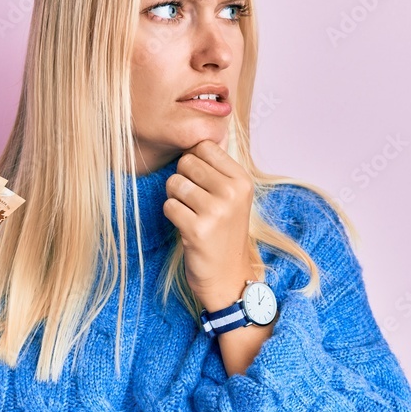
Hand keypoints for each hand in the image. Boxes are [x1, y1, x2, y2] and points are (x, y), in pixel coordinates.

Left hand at [163, 140, 256, 310]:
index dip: (194, 162)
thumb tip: (194, 133)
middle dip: (182, 180)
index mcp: (242, 180)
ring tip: (190, 214)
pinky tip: (186, 228)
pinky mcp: (198, 230)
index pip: (205, 146)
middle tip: (194, 202)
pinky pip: (169, 206)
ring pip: (174, 183)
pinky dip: (172, 216)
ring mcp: (216, 211)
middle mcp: (232, 192)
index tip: (201, 183)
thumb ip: (217, 168)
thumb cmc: (224, 232)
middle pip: (186, 162)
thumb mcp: (233, 197)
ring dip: (175, 199)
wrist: (229, 278)